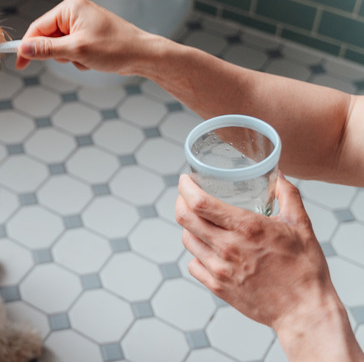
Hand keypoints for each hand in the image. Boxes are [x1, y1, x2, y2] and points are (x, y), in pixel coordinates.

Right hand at [15, 0, 163, 72]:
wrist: (143, 55)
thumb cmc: (116, 48)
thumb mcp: (76, 50)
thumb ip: (46, 49)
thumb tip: (24, 49)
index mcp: (70, 7)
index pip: (37, 27)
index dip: (27, 46)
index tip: (20, 63)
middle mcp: (74, 12)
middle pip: (47, 37)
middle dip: (58, 53)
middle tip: (75, 57)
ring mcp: (82, 23)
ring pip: (59, 47)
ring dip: (70, 58)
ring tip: (89, 58)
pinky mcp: (88, 34)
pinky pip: (72, 50)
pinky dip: (79, 59)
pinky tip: (94, 59)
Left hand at [176, 173, 362, 360]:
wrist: (305, 311)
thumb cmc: (305, 269)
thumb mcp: (301, 226)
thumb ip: (288, 195)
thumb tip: (278, 175)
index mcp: (247, 228)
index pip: (200, 203)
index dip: (185, 187)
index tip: (186, 179)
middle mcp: (228, 247)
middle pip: (185, 218)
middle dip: (181, 202)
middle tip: (187, 197)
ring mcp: (220, 269)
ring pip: (187, 240)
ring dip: (189, 227)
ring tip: (200, 222)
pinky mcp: (217, 287)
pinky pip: (193, 264)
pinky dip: (197, 254)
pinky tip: (209, 249)